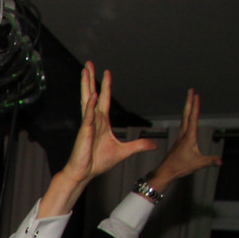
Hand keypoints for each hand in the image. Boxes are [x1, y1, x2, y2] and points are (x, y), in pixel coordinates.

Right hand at [61, 63, 157, 188]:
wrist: (84, 173)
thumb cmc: (97, 163)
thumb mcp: (124, 151)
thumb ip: (138, 145)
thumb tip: (154, 144)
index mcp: (102, 122)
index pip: (105, 99)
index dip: (106, 85)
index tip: (107, 72)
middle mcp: (94, 120)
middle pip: (93, 94)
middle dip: (91, 79)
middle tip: (89, 64)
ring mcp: (88, 125)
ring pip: (87, 100)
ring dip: (86, 85)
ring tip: (85, 71)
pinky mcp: (85, 132)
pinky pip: (88, 116)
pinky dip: (90, 106)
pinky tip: (92, 96)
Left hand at [145, 89, 221, 191]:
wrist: (165, 172)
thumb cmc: (179, 167)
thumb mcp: (198, 164)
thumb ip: (210, 161)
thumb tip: (220, 161)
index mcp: (189, 137)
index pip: (193, 118)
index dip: (195, 106)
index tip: (196, 96)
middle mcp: (184, 134)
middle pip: (187, 114)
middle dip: (189, 101)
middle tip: (191, 90)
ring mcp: (181, 137)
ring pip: (184, 118)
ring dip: (188, 107)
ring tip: (190, 99)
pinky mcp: (180, 140)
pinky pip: (184, 124)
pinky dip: (187, 116)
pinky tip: (188, 116)